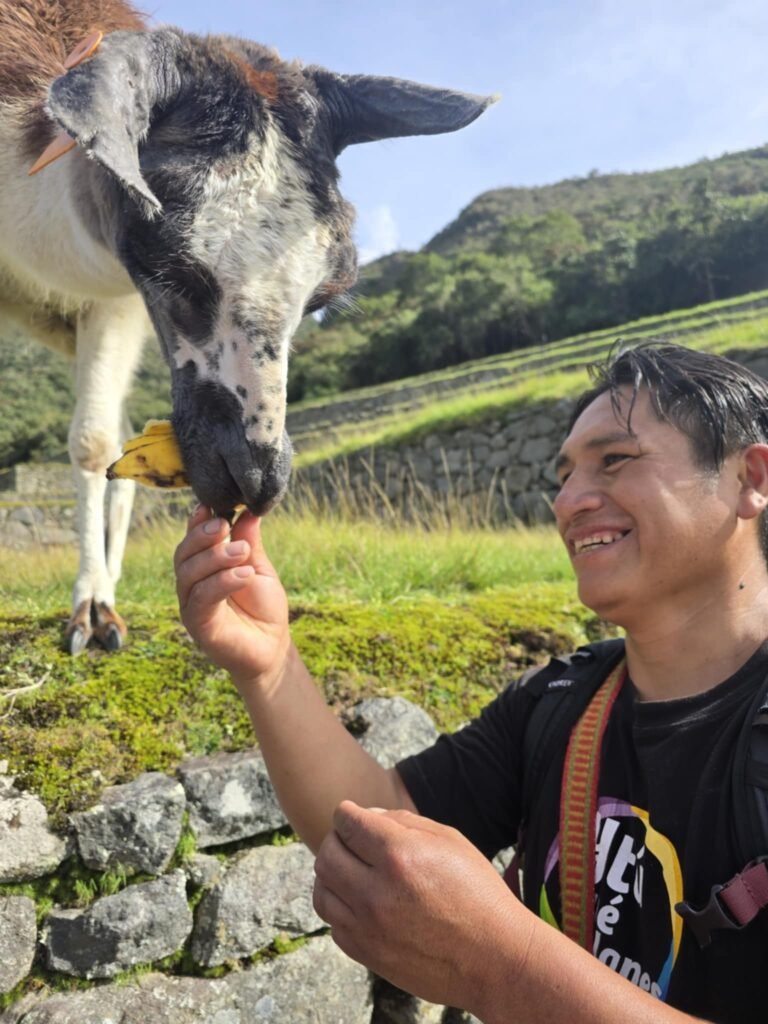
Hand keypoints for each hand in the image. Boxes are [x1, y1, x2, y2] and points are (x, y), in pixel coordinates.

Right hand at [174, 505, 289, 687]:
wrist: (272, 646)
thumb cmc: (264, 607)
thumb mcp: (259, 568)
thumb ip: (250, 542)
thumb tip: (249, 511)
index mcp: (204, 567)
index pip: (193, 541)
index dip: (197, 523)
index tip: (211, 506)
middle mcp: (192, 584)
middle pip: (183, 554)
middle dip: (202, 537)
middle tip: (224, 526)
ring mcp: (191, 605)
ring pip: (189, 574)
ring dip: (215, 558)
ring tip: (243, 552)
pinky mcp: (198, 624)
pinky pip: (202, 598)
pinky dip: (222, 582)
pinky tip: (244, 574)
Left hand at [313, 801, 534, 1012]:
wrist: (494, 958)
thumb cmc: (477, 892)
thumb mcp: (449, 840)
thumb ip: (401, 821)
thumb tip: (365, 815)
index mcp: (399, 855)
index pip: (347, 823)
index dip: (346, 813)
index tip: (350, 815)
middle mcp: (377, 891)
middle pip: (327, 853)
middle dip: (336, 840)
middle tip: (351, 841)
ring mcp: (368, 927)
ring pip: (322, 889)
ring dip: (331, 874)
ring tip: (351, 871)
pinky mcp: (367, 954)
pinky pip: (333, 923)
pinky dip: (340, 906)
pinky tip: (359, 901)